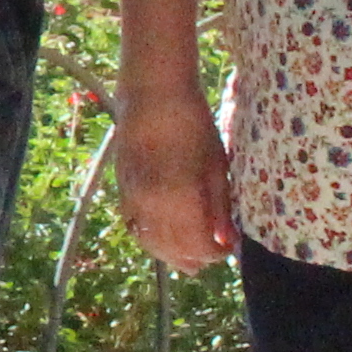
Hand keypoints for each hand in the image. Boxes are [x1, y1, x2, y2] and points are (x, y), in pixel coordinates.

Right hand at [114, 88, 231, 270]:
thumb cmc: (193, 126)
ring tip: (191, 251)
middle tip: (215, 248)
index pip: (198, 246)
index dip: (216, 252)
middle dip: (196, 255)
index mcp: (178, 199)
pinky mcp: (121, 191)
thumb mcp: (216, 166)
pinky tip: (165, 236)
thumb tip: (227, 241)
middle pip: (173, 250)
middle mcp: (150, 206)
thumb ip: (219, 208)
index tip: (230, 245)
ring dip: (172, 253)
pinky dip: (151, 238)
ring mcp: (131, 199)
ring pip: (151, 243)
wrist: (152, 96)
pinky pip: (135, 227)